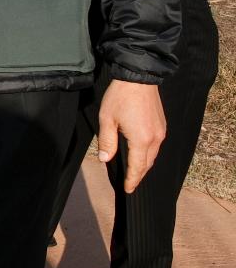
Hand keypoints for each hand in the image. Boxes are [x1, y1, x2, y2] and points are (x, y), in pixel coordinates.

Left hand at [97, 78, 166, 192]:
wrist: (139, 78)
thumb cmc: (120, 97)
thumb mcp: (106, 119)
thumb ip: (106, 142)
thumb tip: (105, 159)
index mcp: (141, 140)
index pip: (137, 167)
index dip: (132, 180)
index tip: (127, 189)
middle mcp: (155, 139)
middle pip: (147, 164)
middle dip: (138, 175)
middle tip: (129, 183)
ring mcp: (161, 132)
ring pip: (153, 155)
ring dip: (144, 164)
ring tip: (134, 171)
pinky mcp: (162, 125)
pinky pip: (156, 145)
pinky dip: (148, 154)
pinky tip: (140, 153)